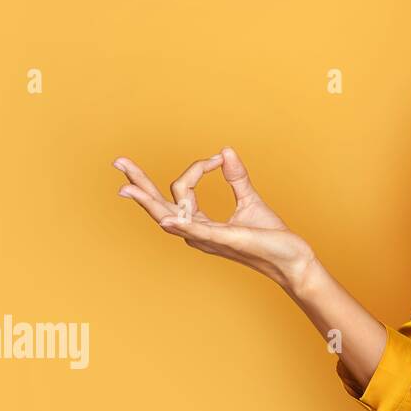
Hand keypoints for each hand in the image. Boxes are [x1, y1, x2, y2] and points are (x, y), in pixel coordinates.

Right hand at [113, 147, 317, 295]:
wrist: (292, 258)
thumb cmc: (270, 236)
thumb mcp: (249, 200)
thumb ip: (235, 177)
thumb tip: (225, 151)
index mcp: (201, 224)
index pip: (183, 190)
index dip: (198, 168)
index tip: (218, 158)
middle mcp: (197, 233)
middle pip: (159, 206)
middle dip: (139, 184)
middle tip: (119, 161)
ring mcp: (208, 239)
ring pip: (170, 217)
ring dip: (148, 202)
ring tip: (126, 187)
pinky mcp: (224, 240)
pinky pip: (196, 231)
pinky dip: (180, 223)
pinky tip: (165, 217)